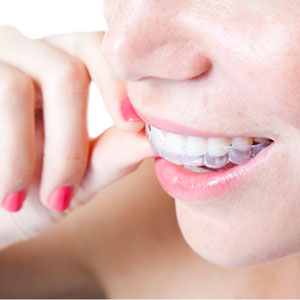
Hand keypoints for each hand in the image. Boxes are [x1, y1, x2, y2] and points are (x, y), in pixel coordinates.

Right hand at [0, 26, 154, 248]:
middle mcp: (29, 55)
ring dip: (25, 155)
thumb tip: (157, 139)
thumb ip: (115, 153)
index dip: (118, 84)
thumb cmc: (32, 190)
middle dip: (68, 140)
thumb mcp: (79, 175)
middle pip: (66, 72)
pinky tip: (2, 189)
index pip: (100, 51)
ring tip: (18, 200)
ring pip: (17, 87)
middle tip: (62, 192)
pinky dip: (2, 153)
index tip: (131, 125)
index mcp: (63, 66)